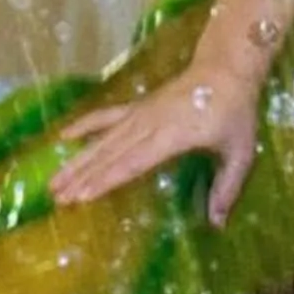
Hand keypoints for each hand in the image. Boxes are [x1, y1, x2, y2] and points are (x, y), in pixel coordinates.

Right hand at [50, 50, 262, 222]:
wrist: (226, 69)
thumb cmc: (235, 112)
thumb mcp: (241, 152)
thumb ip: (227, 188)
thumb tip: (216, 224)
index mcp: (173, 136)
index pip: (133, 162)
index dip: (106, 180)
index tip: (82, 196)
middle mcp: (149, 124)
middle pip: (109, 153)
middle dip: (81, 176)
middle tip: (56, 198)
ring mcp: (140, 113)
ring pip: (102, 139)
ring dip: (76, 160)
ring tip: (53, 181)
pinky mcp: (137, 106)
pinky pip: (105, 117)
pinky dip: (84, 125)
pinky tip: (62, 137)